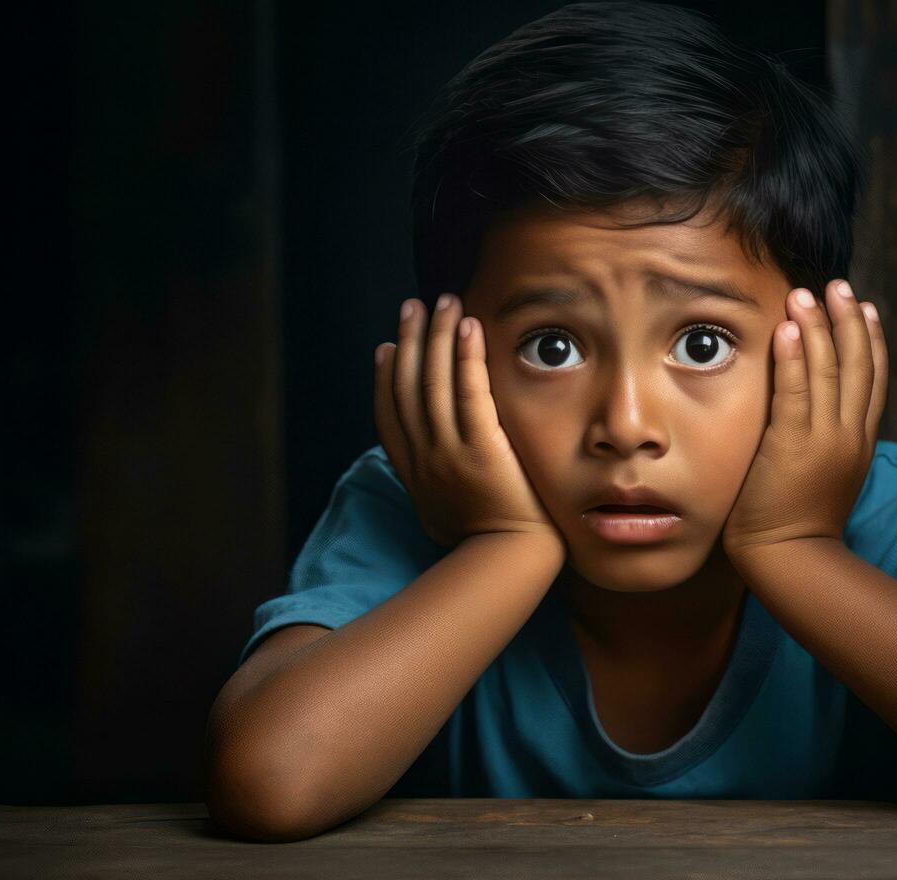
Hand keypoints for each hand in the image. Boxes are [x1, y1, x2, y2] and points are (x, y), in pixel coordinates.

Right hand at [374, 293, 564, 552]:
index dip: (387, 377)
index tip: (388, 347)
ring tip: (444, 302)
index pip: (389, 415)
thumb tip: (430, 462)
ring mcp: (449, 453)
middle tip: (414, 307)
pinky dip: (466, 356)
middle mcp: (424, 459)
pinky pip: (469, 392)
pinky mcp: (482, 449)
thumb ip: (434, 481)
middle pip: (408, 388)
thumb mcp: (444, 511)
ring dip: (437, 336)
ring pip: (434, 382)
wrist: (509, 562)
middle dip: (410, 342)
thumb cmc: (490, 541)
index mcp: (413, 473)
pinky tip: (469, 327)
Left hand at [721, 280, 887, 561]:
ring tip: (805, 293)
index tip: (866, 307)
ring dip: (817, 327)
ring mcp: (824, 440)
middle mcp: (850, 435)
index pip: (872, 379)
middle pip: (858, 365)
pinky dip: (793, 357)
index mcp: (860, 442)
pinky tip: (788, 329)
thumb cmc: (799, 524)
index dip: (870, 339)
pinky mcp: (792, 446)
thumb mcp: (827, 476)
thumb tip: (819, 417)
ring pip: (828, 371)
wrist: (793, 559)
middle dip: (848, 320)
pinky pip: (794, 392)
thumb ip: (828, 442)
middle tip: (838, 285)